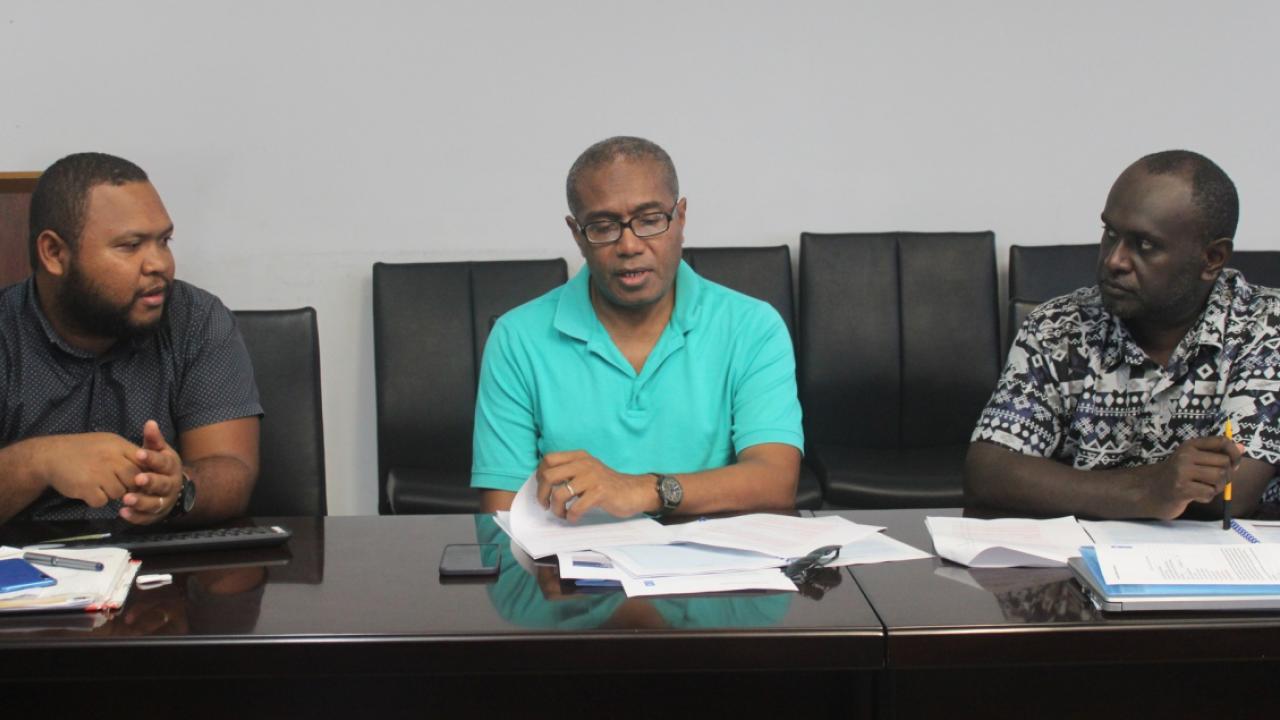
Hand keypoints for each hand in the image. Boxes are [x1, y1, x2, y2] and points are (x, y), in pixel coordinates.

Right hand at [39, 433, 143, 507]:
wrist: (51, 455)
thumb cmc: (83, 449)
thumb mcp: (108, 442)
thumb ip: (127, 453)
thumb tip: (148, 465)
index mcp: (119, 446)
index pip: (143, 461)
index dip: (143, 472)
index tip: (138, 478)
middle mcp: (111, 459)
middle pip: (134, 479)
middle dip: (128, 485)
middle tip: (116, 484)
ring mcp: (99, 474)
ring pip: (119, 493)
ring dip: (111, 493)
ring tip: (99, 485)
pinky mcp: (86, 488)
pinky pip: (102, 501)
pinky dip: (96, 500)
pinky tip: (89, 491)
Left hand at [120, 420, 184, 524]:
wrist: (174, 490)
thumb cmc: (160, 467)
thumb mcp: (159, 451)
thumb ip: (153, 440)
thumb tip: (150, 422)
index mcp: (171, 467)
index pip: (163, 462)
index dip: (152, 459)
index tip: (139, 454)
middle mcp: (170, 485)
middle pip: (162, 485)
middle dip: (151, 482)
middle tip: (137, 479)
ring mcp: (164, 501)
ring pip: (155, 503)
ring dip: (141, 501)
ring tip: (126, 499)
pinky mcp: (156, 515)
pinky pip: (146, 517)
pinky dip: (136, 516)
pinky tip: (123, 513)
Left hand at [536, 450, 655, 521]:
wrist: (633, 491)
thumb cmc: (607, 484)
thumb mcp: (588, 470)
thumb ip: (569, 471)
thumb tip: (543, 483)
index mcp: (579, 457)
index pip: (548, 459)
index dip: (540, 476)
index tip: (544, 489)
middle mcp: (584, 464)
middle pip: (548, 476)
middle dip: (542, 494)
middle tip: (546, 505)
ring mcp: (592, 477)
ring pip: (559, 493)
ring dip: (556, 508)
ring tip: (561, 513)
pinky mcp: (600, 493)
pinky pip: (576, 507)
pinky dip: (571, 516)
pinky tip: (574, 518)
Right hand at [1134, 436, 1243, 519]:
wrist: (1150, 491)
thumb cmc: (1176, 475)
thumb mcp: (1193, 459)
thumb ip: (1216, 454)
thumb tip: (1242, 448)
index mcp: (1190, 446)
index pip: (1221, 442)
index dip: (1234, 452)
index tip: (1234, 463)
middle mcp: (1185, 456)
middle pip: (1224, 462)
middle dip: (1226, 475)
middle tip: (1216, 481)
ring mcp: (1182, 472)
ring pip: (1219, 477)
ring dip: (1218, 487)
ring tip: (1207, 488)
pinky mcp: (1182, 489)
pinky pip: (1209, 493)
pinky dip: (1207, 497)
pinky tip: (1196, 495)